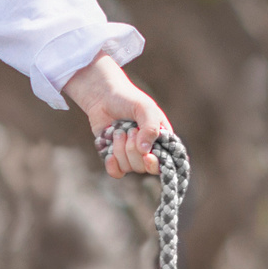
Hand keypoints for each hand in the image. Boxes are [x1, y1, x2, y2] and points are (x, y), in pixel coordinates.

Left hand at [62, 54, 171, 178]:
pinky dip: (112, 166)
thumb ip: (151, 128)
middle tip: (129, 130)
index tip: (147, 156)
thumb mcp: (145, 109)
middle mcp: (147, 150)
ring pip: (128, 167)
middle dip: (133, 149)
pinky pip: (116, 172)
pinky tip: (109, 155)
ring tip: (118, 131)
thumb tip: (145, 151)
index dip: (155, 163)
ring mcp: (130, 155)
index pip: (164, 162)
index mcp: (161, 140)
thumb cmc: (128, 99)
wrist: (103, 96)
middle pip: (143, 166)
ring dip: (120, 149)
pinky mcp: (115, 156)